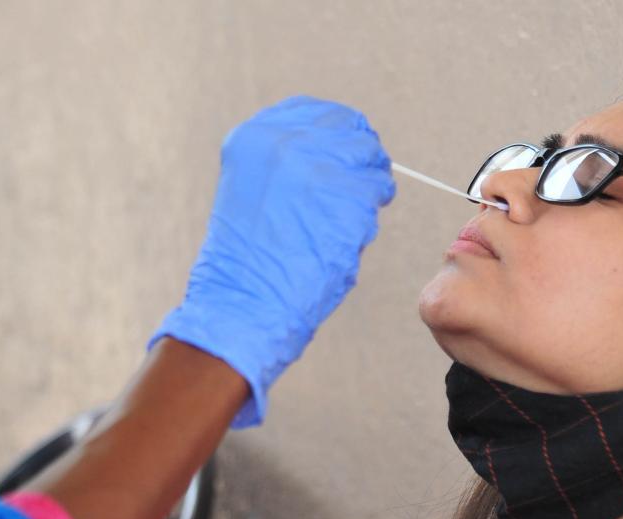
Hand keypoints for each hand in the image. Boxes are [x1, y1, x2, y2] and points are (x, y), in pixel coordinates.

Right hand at [150, 96, 394, 426]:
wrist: (245, 303)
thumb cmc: (249, 261)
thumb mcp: (254, 190)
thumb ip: (289, 164)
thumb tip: (340, 150)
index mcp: (255, 136)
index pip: (317, 112)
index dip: (341, 132)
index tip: (348, 150)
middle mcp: (286, 141)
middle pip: (350, 130)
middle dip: (360, 157)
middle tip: (363, 184)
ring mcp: (319, 165)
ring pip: (368, 159)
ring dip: (369, 186)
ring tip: (349, 216)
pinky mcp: (348, 195)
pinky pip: (377, 192)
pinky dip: (371, 214)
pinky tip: (350, 234)